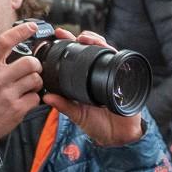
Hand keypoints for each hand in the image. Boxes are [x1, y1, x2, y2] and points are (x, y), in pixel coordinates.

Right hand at [0, 21, 44, 159]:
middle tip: (31, 71)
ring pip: (36, 80)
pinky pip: (36, 97)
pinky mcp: (17, 109)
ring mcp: (7, 94)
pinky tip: (24, 101)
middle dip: (35, 66)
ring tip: (27, 87)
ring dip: (36, 83)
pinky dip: (34, 99)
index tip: (32, 27)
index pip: (4, 43)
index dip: (20, 32)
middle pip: (30, 62)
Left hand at [42, 28, 143, 146]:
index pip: (77, 59)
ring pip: (105, 52)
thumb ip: (64, 106)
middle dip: (81, 38)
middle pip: (91, 50)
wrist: (119, 137)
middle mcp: (98, 75)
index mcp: (85, 81)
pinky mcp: (125, 79)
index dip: (67, 47)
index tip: (56, 37)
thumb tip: (46, 96)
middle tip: (67, 34)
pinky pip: (120, 62)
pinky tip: (106, 48)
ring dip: (96, 41)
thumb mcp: (77, 115)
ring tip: (86, 38)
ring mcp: (112, 76)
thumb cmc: (98, 127)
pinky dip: (113, 53)